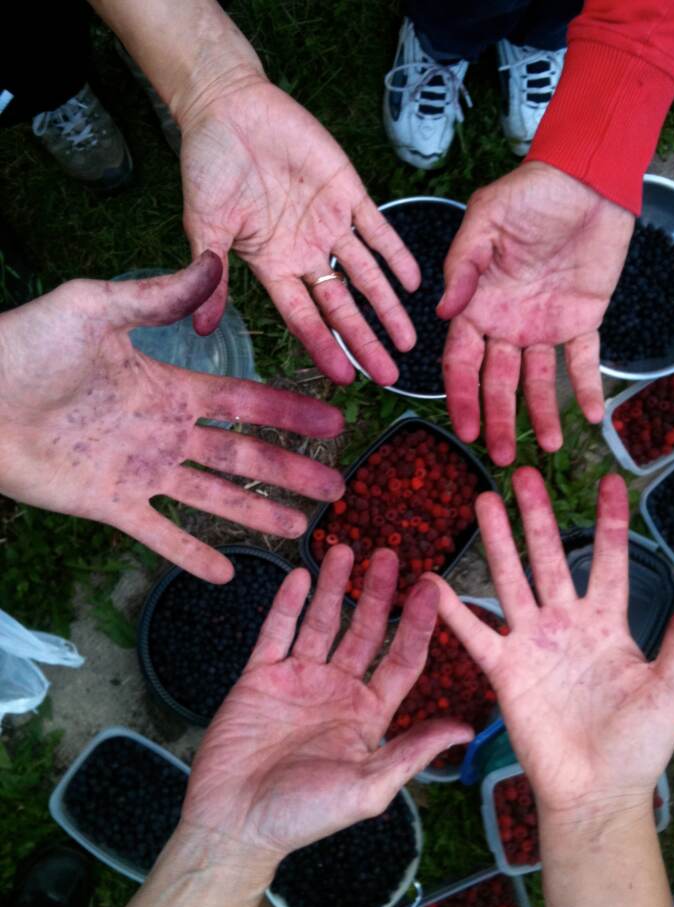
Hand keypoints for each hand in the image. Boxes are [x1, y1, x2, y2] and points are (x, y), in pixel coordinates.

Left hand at [0, 254, 344, 583]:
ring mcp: (141, 472)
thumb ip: (158, 296)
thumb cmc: (26, 346)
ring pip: (214, 498)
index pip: (245, 404)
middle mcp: (165, 433)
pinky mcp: (111, 505)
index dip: (290, 413)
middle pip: (243, 457)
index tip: (334, 422)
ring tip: (299, 530)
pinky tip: (225, 573)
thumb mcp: (96, 309)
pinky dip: (190, 554)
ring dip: (257, 514)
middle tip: (336, 487)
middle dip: (291, 471)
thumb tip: (214, 260)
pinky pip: (160, 533)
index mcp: (169, 387)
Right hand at [178, 76, 419, 385]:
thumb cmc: (208, 166)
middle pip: (342, 307)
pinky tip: (413, 282)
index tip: (346, 379)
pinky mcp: (347, 192)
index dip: (325, 348)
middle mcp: (305, 253)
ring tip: (408, 339)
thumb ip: (212, 275)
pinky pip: (377, 229)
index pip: (305, 318)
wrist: (227, 107)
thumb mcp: (204, 225)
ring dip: (387, 307)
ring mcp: (329, 224)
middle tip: (390, 374)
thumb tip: (201, 327)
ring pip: (366, 275)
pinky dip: (396, 254)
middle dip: (365, 341)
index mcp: (273, 266)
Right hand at [182, 545, 470, 859]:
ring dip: (333, 587)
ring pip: (321, 622)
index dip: (418, 624)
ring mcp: (299, 680)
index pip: (402, 660)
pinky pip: (276, 632)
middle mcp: (338, 692)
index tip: (432, 587)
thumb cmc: (304, 816)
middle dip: (378, 593)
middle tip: (389, 554)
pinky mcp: (261, 677)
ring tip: (345, 549)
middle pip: (365, 631)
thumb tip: (467, 729)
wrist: (234, 823)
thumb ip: (412, 751)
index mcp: (369, 716)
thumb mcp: (368, 787)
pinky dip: (287, 603)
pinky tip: (298, 575)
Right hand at [430, 468, 673, 823]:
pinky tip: (433, 584)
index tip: (610, 482)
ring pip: (512, 581)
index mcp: (608, 624)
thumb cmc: (638, 744)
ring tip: (484, 501)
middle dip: (537, 517)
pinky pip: (476, 634)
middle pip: (550, 558)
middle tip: (524, 475)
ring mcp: (533, 643)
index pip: (610, 561)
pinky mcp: (506, 670)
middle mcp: (566, 624)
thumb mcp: (671, 688)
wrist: (598, 791)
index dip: (609, 522)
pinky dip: (454, 611)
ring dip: (498, 542)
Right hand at [439, 162, 634, 464]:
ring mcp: (544, 327)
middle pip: (498, 383)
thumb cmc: (528, 193)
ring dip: (542, 415)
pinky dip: (587, 388)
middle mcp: (506, 325)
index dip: (462, 397)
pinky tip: (590, 417)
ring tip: (550, 446)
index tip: (465, 429)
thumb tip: (442, 313)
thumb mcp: (485, 221)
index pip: (462, 363)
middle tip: (501, 456)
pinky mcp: (582, 320)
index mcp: (476, 307)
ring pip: (539, 382)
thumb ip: (462, 266)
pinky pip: (583, 361)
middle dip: (499, 421)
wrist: (585, 179)